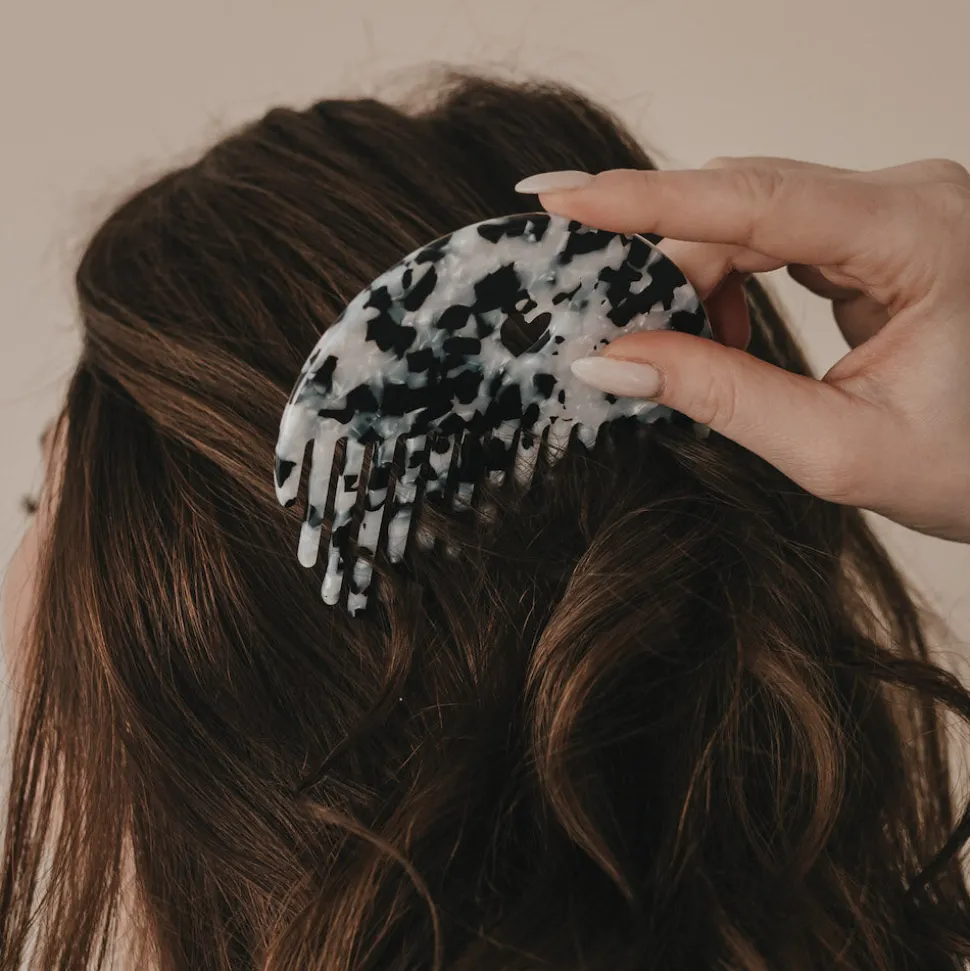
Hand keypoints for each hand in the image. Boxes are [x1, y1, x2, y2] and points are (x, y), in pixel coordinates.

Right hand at [515, 159, 969, 542]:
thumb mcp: (837, 449)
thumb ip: (721, 397)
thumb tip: (610, 362)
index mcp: (922, 238)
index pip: (756, 199)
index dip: (645, 199)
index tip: (558, 197)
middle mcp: (911, 198)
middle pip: (741, 203)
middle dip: (665, 269)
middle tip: (612, 335)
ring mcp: (893, 207)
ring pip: (747, 216)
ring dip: (695, 281)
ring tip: (687, 354)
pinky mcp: (874, 228)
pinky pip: (769, 233)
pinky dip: (726, 283)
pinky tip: (725, 336)